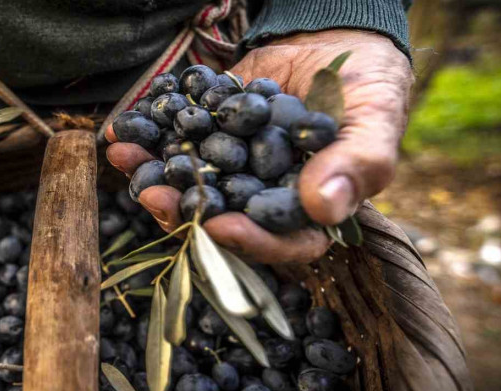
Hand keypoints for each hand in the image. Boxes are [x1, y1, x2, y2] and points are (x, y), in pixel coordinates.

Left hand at [106, 30, 412, 263]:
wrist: (338, 37)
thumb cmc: (371, 83)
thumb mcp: (376, 119)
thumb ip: (358, 164)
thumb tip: (323, 207)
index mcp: (310, 211)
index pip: (282, 244)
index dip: (250, 243)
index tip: (218, 227)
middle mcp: (265, 197)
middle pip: (222, 218)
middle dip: (182, 209)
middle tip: (153, 195)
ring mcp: (234, 167)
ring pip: (189, 183)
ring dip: (153, 174)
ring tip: (124, 157)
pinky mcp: (211, 136)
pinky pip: (177, 141)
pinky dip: (149, 136)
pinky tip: (124, 127)